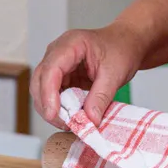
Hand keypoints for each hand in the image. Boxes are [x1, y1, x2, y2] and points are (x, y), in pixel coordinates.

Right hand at [31, 25, 148, 128]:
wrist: (128, 44)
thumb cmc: (121, 49)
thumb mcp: (115, 73)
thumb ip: (101, 97)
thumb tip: (90, 120)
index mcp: (71, 44)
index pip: (50, 69)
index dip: (48, 93)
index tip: (53, 114)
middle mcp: (58, 52)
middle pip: (40, 80)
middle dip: (47, 104)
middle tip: (65, 123)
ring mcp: (58, 64)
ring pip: (42, 89)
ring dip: (52, 108)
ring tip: (70, 123)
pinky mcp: (62, 76)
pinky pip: (53, 94)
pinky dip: (59, 107)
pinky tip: (71, 117)